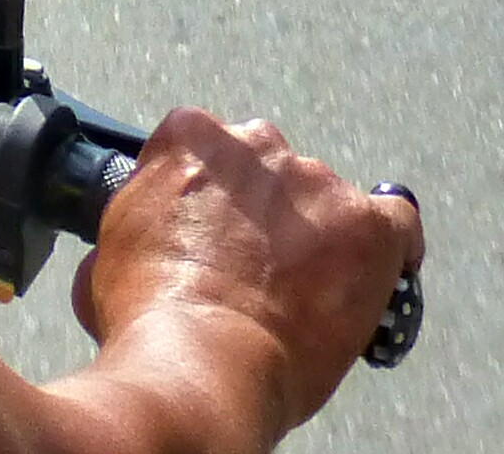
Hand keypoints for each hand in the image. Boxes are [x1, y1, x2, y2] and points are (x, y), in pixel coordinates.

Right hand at [72, 108, 417, 438]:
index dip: (211, 196)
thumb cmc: (149, 321)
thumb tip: (137, 252)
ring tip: (305, 295)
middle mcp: (255, 145)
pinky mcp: (366, 225)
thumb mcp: (107, 259)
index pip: (207, 146)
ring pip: (326, 200)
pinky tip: (377, 275)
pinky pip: (397, 222)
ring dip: (319, 236)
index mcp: (189, 139)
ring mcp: (315, 182)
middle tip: (254, 267)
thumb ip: (134, 229)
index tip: (211, 232)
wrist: (200, 364)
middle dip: (264, 211)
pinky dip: (392, 248)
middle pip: (269, 168)